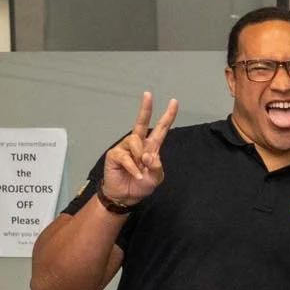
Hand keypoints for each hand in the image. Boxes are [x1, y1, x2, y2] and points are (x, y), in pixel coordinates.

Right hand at [99, 91, 177, 207]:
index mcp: (151, 147)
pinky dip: (133, 168)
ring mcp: (125, 147)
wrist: (126, 196)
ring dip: (140, 157)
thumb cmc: (141, 184)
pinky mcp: (115, 154)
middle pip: (141, 123)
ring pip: (135, 142)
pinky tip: (136, 175)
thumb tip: (148, 155)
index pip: (161, 129)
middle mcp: (138, 144)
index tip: (174, 102)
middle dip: (145, 108)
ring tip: (141, 170)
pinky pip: (126, 156)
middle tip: (148, 94)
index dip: (168, 116)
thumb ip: (156, 167)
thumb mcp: (155, 178)